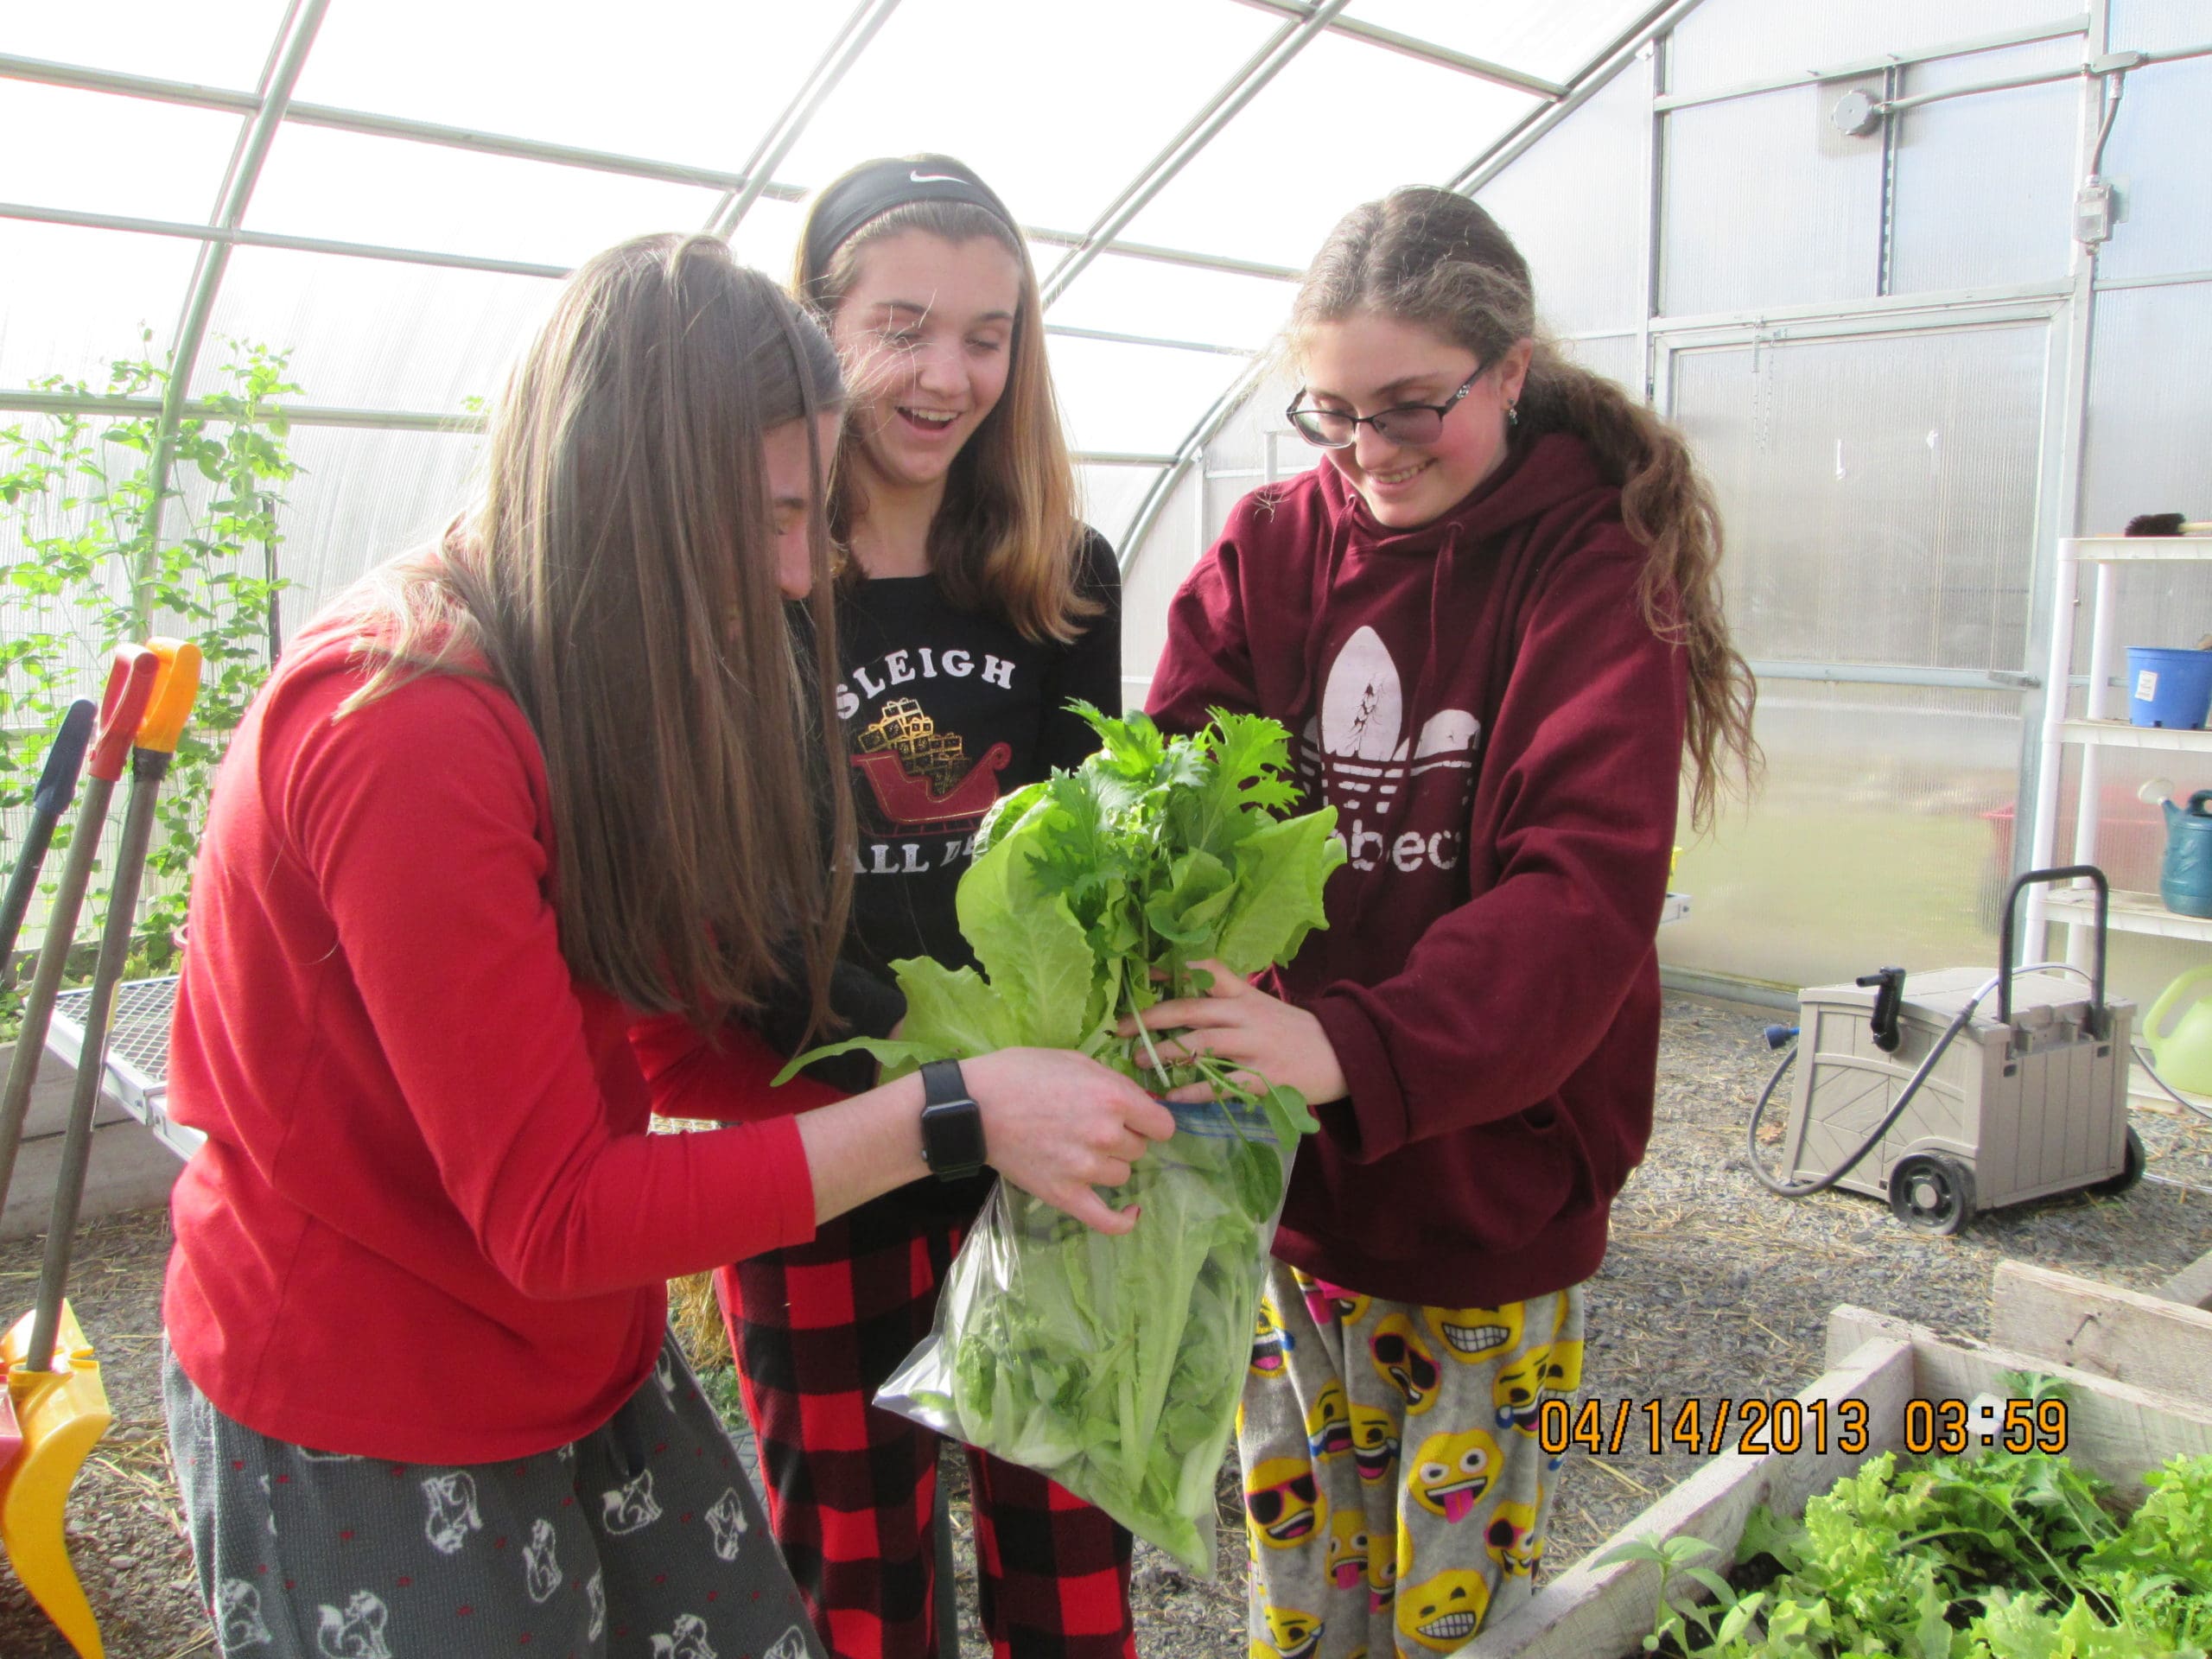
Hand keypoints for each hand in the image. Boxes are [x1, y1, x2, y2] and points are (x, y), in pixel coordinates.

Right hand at [963, 1048, 1176, 1234]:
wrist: (974, 1107)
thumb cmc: (1020, 1075)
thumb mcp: (1073, 1060)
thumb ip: (1112, 1082)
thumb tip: (1141, 1104)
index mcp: (1114, 1097)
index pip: (1162, 1125)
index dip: (1150, 1121)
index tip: (1137, 1120)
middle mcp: (1107, 1134)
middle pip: (1139, 1149)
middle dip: (1122, 1138)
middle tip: (1089, 1127)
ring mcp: (1087, 1169)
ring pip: (1122, 1175)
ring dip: (1109, 1165)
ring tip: (1079, 1150)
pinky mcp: (1065, 1195)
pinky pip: (1107, 1220)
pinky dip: (1123, 1220)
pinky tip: (1131, 1213)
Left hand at [1118, 959, 1347, 1107]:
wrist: (1343, 1054)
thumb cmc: (1292, 1031)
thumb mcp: (1262, 1004)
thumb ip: (1228, 997)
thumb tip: (1180, 991)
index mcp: (1246, 995)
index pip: (1207, 973)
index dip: (1173, 971)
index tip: (1142, 976)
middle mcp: (1247, 1016)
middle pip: (1193, 1011)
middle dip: (1153, 1019)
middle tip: (1119, 1030)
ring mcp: (1256, 1048)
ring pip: (1202, 1046)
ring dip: (1166, 1054)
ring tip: (1138, 1061)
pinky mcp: (1265, 1078)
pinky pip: (1222, 1084)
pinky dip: (1194, 1090)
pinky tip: (1171, 1095)